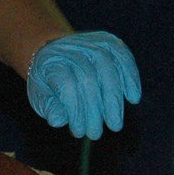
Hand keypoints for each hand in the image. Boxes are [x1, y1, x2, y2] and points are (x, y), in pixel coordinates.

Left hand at [26, 32, 141, 139]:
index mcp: (49, 60)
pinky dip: (131, 77)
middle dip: (95, 110)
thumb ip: (49, 107)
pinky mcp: (108, 40)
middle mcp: (69, 47)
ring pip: (108, 68)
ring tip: (115, 124)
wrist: (53, 52)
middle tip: (97, 134)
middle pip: (88, 78)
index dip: (75, 111)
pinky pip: (123, 57)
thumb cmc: (48, 82)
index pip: (67, 85)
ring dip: (114, 99)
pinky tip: (133, 98)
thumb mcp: (40, 96)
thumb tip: (57, 121)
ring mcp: (90, 41)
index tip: (79, 132)